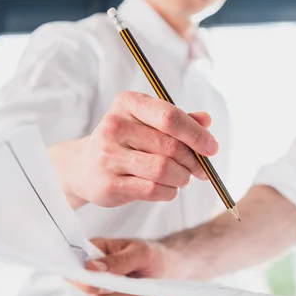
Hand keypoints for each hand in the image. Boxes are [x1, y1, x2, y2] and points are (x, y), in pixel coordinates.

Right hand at [49, 91, 217, 208]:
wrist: (83, 167)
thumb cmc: (125, 142)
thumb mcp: (149, 123)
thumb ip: (179, 121)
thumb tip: (207, 121)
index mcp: (127, 103)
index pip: (170, 117)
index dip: (197, 134)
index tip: (212, 148)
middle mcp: (114, 126)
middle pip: (170, 146)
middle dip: (193, 161)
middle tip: (200, 170)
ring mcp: (108, 156)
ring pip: (163, 169)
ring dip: (182, 177)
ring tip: (182, 178)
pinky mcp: (108, 184)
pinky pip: (153, 190)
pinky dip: (170, 191)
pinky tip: (169, 188)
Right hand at [69, 238, 185, 295]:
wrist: (170, 268)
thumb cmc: (154, 255)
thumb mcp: (140, 252)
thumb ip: (117, 261)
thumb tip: (90, 267)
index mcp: (94, 255)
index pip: (75, 273)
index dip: (86, 283)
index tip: (110, 284)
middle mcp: (92, 279)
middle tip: (147, 290)